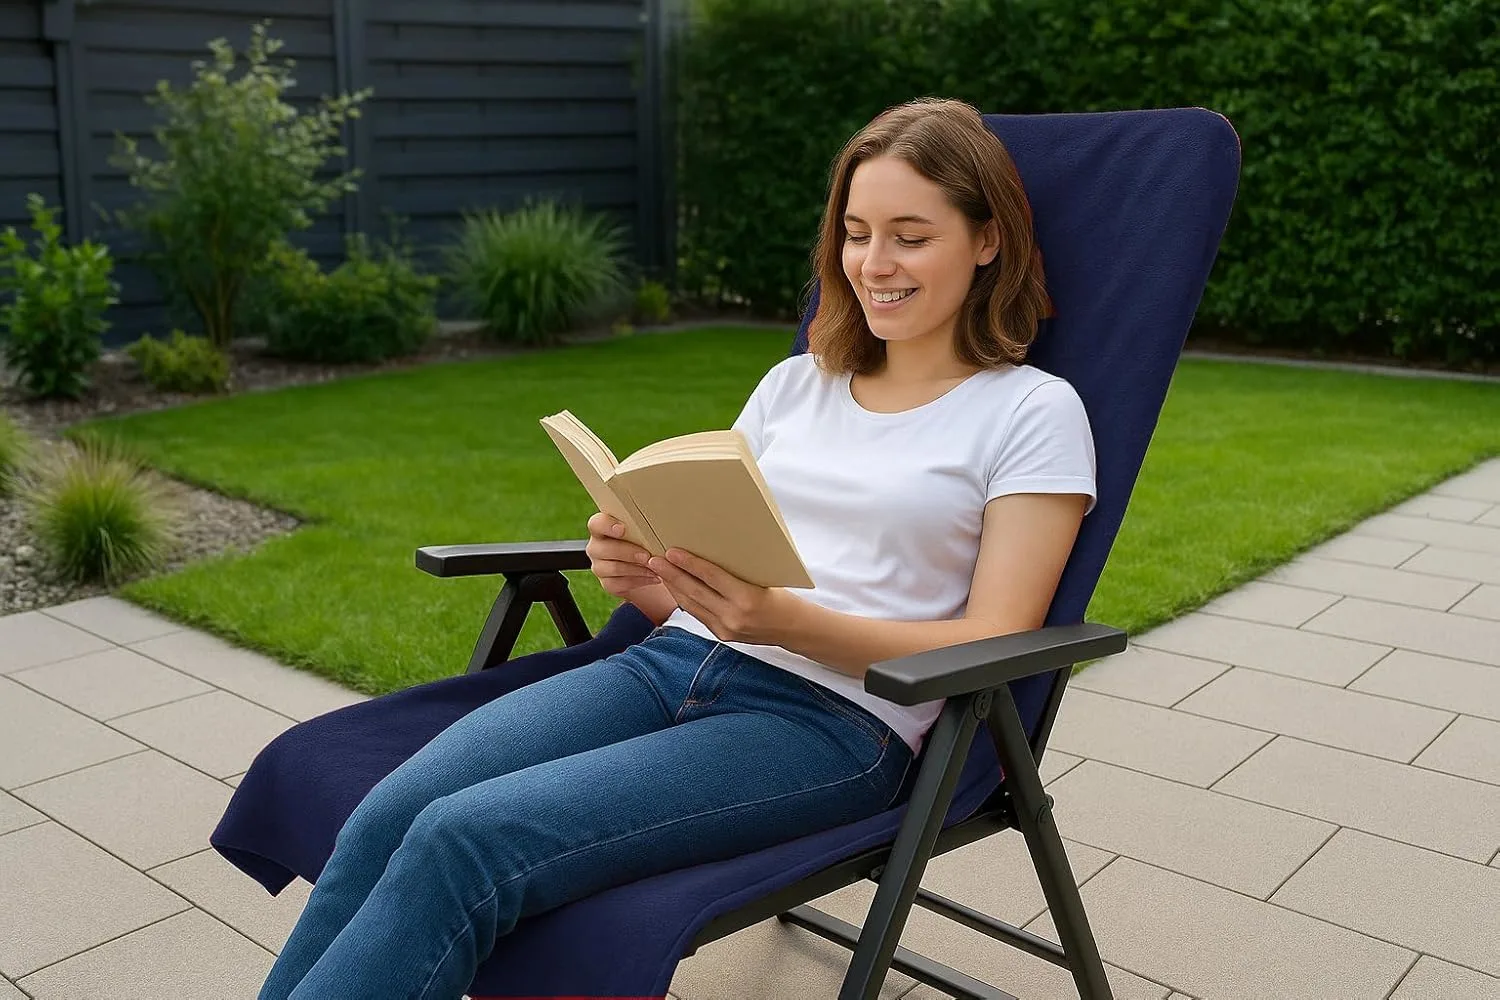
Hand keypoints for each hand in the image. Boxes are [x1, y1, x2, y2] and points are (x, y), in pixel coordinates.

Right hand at [585, 513, 660, 599]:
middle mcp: (597, 547)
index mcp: (602, 528)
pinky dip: (638, 581)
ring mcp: (599, 566)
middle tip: (647, 555)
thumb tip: (660, 521)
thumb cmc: (647, 542)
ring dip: (636, 569)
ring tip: (655, 569)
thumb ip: (643, 525)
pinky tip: (653, 578)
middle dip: (627, 552)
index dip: (607, 526)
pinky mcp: (607, 583)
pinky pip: (618, 584)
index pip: (596, 524)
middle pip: (604, 549)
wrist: (649, 567)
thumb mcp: (645, 531)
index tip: (622, 529)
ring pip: (612, 568)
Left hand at [647, 548, 796, 645]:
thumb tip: (709, 551)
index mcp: (747, 598)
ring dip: (674, 587)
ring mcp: (726, 628)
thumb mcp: (764, 579)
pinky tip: (676, 587)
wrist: (793, 629)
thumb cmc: (782, 597)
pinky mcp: (722, 635)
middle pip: (695, 592)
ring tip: (660, 570)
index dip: (689, 563)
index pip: (711, 577)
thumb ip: (737, 571)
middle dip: (672, 574)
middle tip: (654, 558)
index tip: (671, 551)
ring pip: (692, 605)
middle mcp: (733, 616)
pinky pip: (698, 614)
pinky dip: (685, 599)